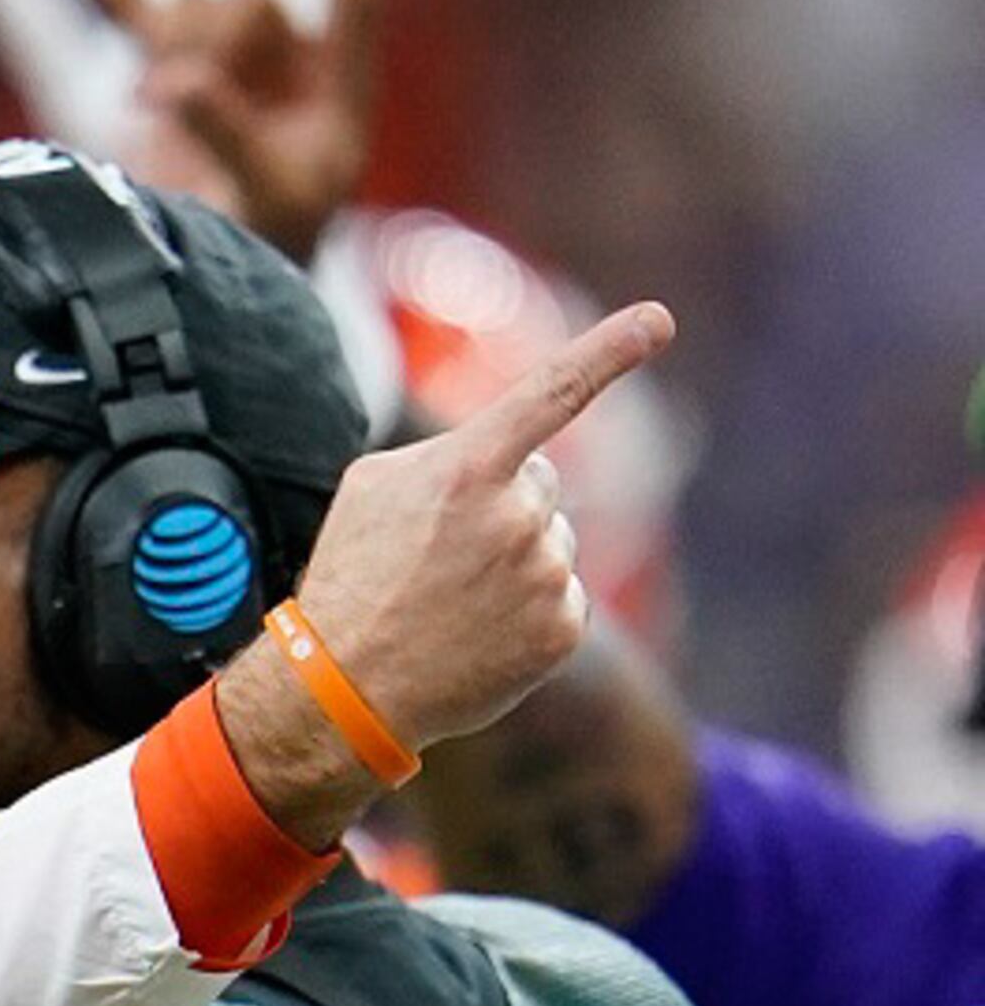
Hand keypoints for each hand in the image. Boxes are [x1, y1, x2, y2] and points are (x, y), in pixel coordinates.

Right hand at [0, 0, 384, 261]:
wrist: (216, 272)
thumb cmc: (263, 238)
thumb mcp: (267, 194)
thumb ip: (228, 133)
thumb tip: (173, 81)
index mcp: (334, 88)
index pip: (350, 5)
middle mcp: (282, 58)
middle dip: (212, 39)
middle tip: (173, 99)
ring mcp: (219, 55)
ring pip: (193, 0)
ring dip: (170, 39)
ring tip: (150, 103)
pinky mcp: (159, 65)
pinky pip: (128, 3)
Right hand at [289, 302, 676, 750]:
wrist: (347, 686)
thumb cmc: (353, 575)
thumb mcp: (371, 487)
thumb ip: (446, 454)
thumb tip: (506, 457)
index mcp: (467, 468)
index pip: (551, 393)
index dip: (608, 349)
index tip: (658, 319)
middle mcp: (518, 516)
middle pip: (540, 482)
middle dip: (504, 502)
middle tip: (440, 552)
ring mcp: (546, 574)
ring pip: (554, 539)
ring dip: (515, 557)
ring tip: (453, 598)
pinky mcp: (562, 629)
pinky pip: (564, 593)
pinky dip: (529, 608)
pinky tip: (479, 630)